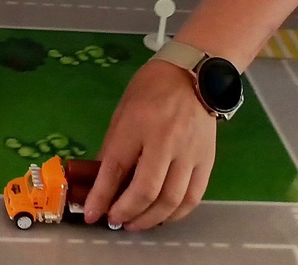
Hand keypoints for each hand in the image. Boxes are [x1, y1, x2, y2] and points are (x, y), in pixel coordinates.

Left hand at [85, 59, 215, 229]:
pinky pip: (193, 197)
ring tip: (135, 223)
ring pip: (171, 199)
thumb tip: (102, 183)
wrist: (193, 74)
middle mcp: (165, 140)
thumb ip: (113, 148)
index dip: (100, 197)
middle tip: (115, 220)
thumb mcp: (122, 113)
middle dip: (126, 212)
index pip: (115, 168)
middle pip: (146, 189)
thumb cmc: (151, 90)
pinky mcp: (207, 160)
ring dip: (150, 219)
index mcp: (137, 124)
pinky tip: (162, 216)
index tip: (90, 214)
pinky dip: (176, 213)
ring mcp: (189, 152)